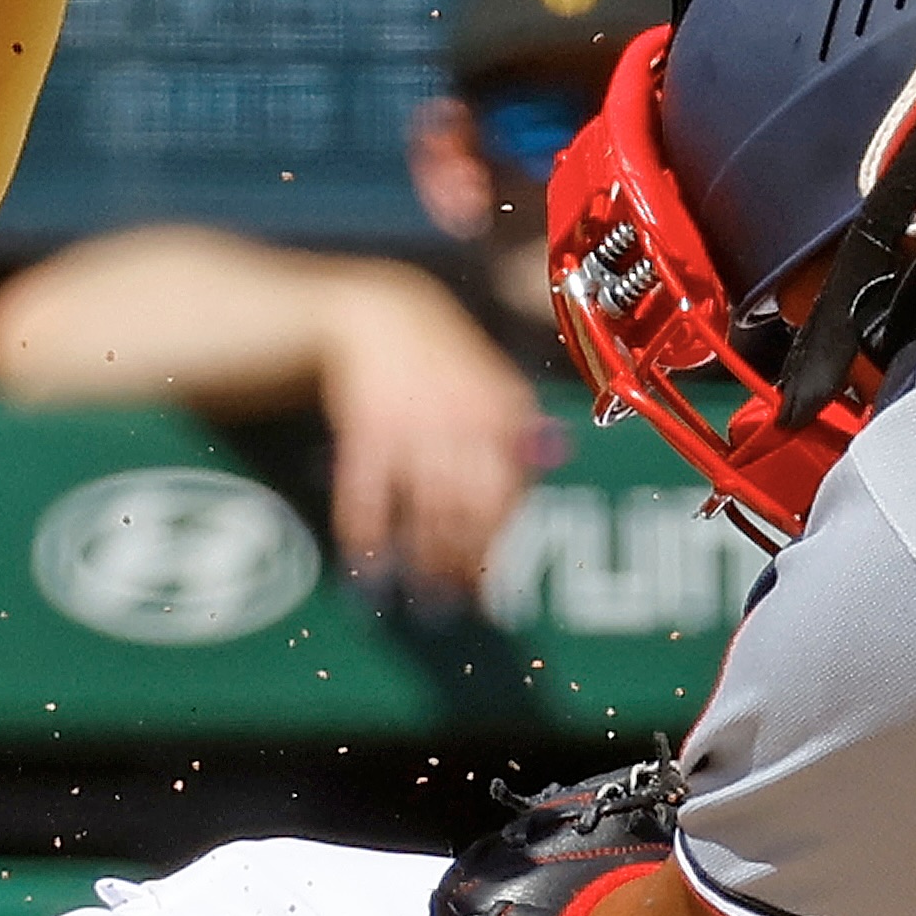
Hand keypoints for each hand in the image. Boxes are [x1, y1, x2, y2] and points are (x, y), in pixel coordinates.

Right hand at [317, 274, 551, 595]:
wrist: (382, 316)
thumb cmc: (445, 362)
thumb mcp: (495, 386)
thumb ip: (521, 431)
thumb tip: (549, 463)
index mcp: (504, 413)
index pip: (510, 495)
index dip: (498, 543)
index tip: (489, 579)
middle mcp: (464, 421)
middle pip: (471, 512)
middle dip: (464, 564)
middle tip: (456, 599)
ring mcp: (414, 425)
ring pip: (425, 510)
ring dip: (423, 560)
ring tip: (422, 593)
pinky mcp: (367, 428)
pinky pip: (368, 493)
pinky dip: (366, 532)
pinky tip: (366, 562)